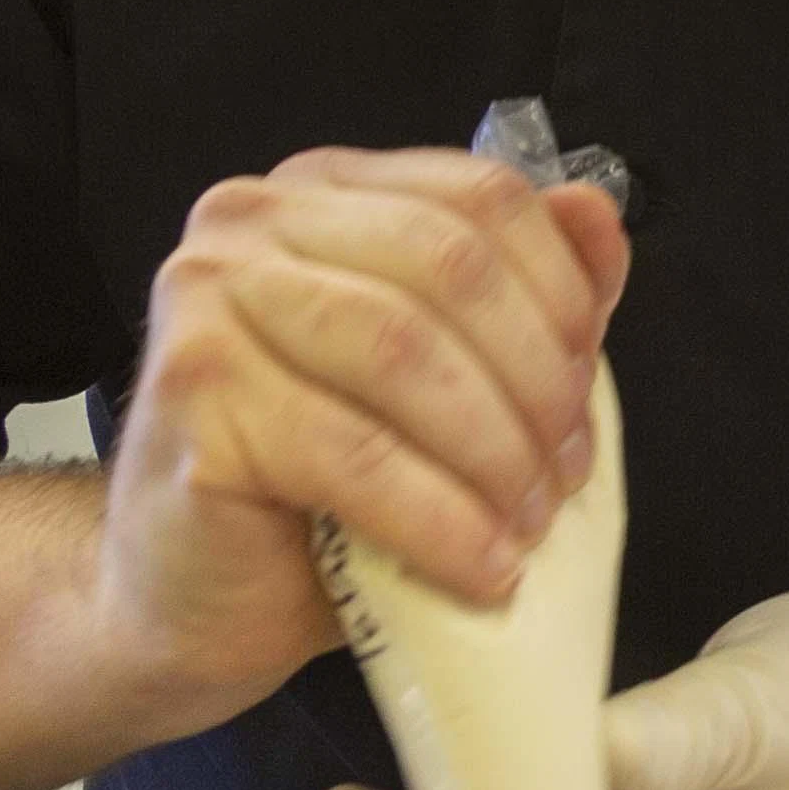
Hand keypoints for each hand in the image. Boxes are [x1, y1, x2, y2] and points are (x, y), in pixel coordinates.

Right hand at [90, 146, 627, 730]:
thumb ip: (522, 294)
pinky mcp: (193, 396)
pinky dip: (442, 522)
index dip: (560, 295)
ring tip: (530, 527)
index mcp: (320, 193)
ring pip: (405, 354)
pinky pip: (356, 454)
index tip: (588, 394)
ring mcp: (208, 300)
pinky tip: (482, 570)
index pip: (477, 198)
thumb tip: (597, 214)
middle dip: (535, 381)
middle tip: (567, 474)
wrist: (192, 596)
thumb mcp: (444, 383)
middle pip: (449, 267)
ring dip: (495, 453)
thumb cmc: (315, 491)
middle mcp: (250, 222)